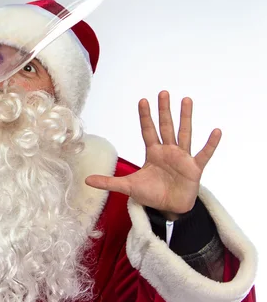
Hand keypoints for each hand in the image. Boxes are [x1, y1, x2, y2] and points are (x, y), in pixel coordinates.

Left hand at [85, 91, 221, 219]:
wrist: (169, 209)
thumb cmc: (151, 194)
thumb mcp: (128, 186)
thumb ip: (109, 182)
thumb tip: (86, 180)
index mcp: (153, 153)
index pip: (148, 130)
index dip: (145, 116)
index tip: (143, 100)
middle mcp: (168, 151)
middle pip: (166, 127)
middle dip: (164, 110)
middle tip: (163, 92)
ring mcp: (182, 158)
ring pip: (184, 134)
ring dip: (186, 117)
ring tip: (187, 100)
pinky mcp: (194, 169)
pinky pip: (204, 154)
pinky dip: (210, 144)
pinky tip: (216, 131)